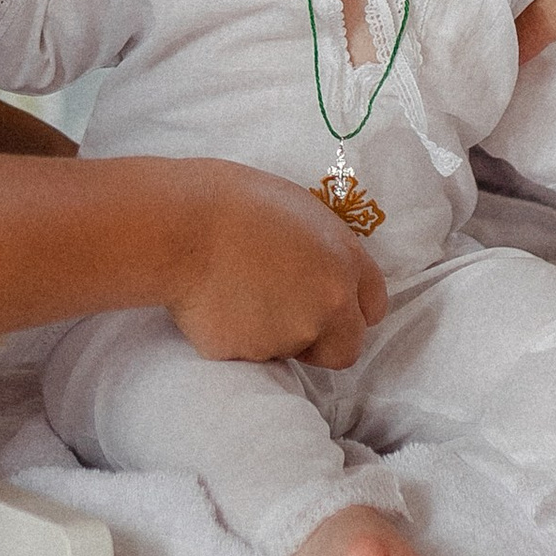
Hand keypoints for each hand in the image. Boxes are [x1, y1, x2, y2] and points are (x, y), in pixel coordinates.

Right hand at [168, 163, 387, 370]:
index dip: (350, 307)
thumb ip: (323, 251)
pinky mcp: (249, 356)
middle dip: (322, 341)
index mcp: (345, 262)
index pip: (373, 307)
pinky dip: (234, 337)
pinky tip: (214, 305)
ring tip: (237, 294)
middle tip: (286, 315)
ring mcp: (290, 336)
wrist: (182, 227)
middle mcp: (328, 305)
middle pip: (345, 349)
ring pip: (290, 351)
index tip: (329, 303)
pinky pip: (247, 354)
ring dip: (272, 335)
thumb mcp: (299, 211)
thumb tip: (321, 270)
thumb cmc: (233, 200)